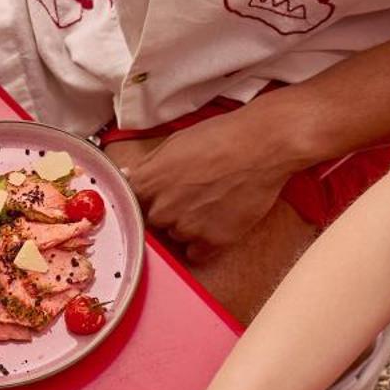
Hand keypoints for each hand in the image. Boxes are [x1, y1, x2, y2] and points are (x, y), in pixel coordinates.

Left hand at [106, 104, 299, 260]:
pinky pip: (197, 252)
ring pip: (176, 236)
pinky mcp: (212, 241)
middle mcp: (162, 210)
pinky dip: (205, 241)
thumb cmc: (221, 137)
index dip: (143, 202)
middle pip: (153, 223)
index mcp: (148, 183)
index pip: (129, 205)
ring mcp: (186, 228)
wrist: (264, 144)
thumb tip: (125, 175)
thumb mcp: (175, 142)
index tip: (153, 199)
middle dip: (168, 212)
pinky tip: (218, 219)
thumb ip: (147, 165)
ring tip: (211, 200)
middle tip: (192, 193)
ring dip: (187, 226)